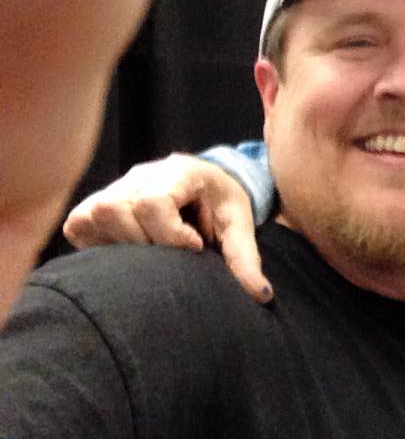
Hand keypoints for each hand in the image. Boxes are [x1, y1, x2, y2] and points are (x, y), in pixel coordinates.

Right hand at [64, 153, 272, 301]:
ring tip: (152, 253)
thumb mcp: (240, 225)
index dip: (169, 232)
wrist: (206, 183)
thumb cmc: (222, 202)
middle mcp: (139, 175)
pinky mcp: (93, 206)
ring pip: (95, 216)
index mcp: (178, 172)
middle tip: (172, 254)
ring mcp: (113, 188)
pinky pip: (80, 224)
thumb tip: (261, 296)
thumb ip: (245, 258)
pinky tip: (128, 253)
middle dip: (146, 242)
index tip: (194, 247)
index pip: (153, 200)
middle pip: (118, 209)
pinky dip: (99, 245)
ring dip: (123, 245)